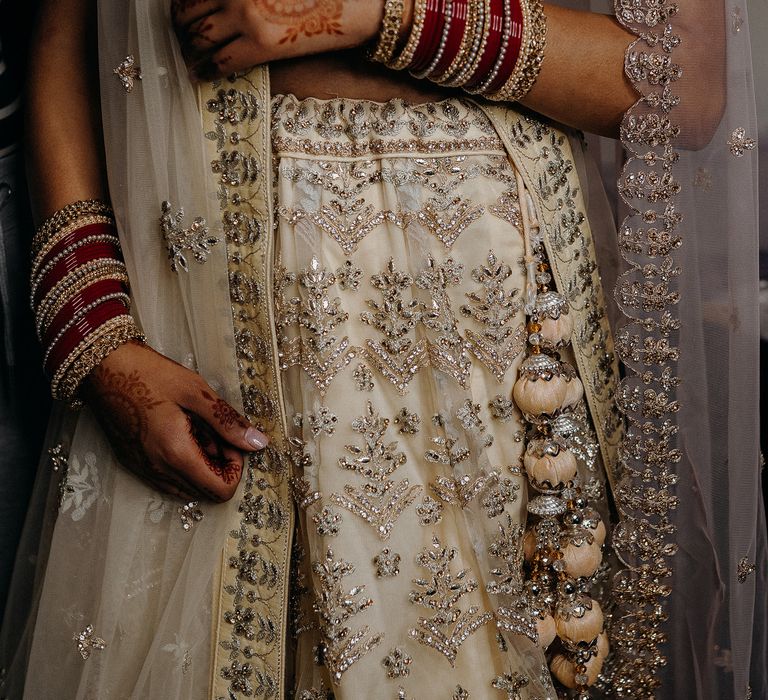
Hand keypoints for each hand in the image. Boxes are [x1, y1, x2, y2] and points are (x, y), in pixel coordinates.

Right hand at [82, 340, 267, 501]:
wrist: (102, 367)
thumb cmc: (149, 374)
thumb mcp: (196, 392)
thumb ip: (228, 422)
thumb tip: (258, 443)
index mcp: (176, 453)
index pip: (220, 490)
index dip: (235, 467)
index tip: (230, 440)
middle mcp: (158, 470)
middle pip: (205, 492)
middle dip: (219, 466)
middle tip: (214, 431)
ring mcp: (143, 470)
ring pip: (187, 488)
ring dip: (201, 465)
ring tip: (195, 429)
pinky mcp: (133, 464)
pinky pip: (167, 480)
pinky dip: (182, 463)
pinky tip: (178, 432)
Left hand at [172, 0, 389, 79]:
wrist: (349, 4)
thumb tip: (222, 8)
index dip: (181, 7)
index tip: (180, 15)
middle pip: (190, 12)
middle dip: (181, 27)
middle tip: (181, 38)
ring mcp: (246, 17)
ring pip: (201, 37)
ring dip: (190, 49)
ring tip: (189, 56)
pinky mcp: (261, 44)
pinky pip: (222, 60)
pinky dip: (205, 69)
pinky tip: (198, 74)